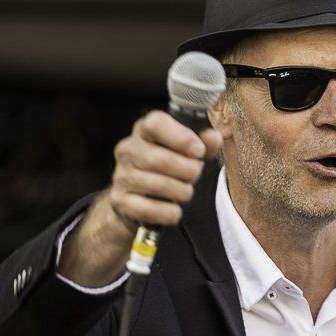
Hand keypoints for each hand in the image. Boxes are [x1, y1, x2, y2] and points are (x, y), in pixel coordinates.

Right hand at [107, 110, 223, 230]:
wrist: (139, 200)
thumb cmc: (170, 169)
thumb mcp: (189, 154)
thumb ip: (205, 144)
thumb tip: (215, 137)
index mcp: (144, 131)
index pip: (155, 124)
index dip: (181, 138)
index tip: (199, 151)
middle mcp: (128, 150)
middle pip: (161, 159)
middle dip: (188, 171)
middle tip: (195, 175)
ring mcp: (121, 176)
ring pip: (159, 185)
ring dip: (182, 191)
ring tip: (186, 191)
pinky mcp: (120, 201)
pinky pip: (148, 209)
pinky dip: (169, 212)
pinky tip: (175, 210)